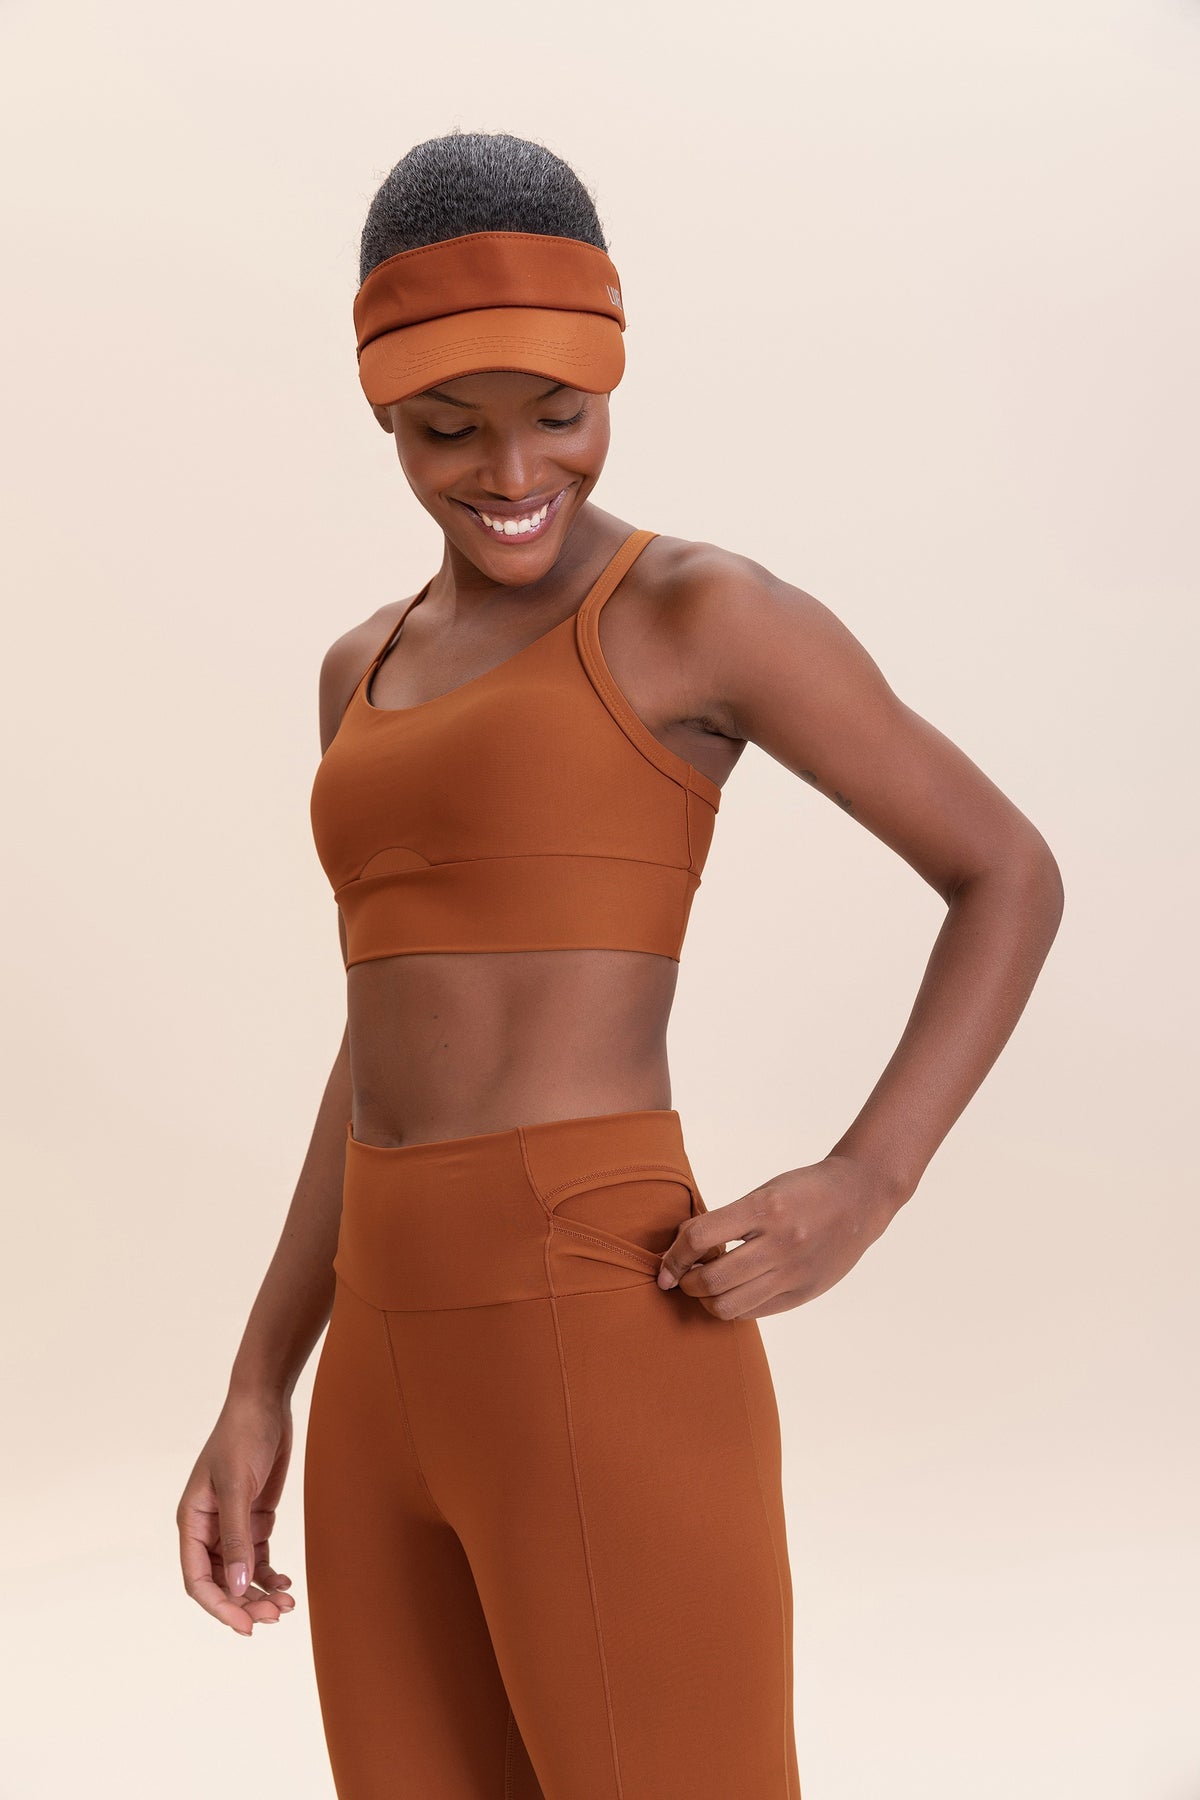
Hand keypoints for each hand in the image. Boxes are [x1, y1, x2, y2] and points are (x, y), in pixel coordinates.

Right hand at [177, 1391, 296, 1636]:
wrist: (265, 1403)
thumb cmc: (241, 1437)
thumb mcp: (237, 1487)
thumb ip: (236, 1538)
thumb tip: (237, 1586)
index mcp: (192, 1522)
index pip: (197, 1580)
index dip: (219, 1606)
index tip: (245, 1625)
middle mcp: (208, 1528)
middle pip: (221, 1582)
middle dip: (246, 1603)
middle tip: (276, 1615)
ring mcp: (232, 1524)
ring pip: (241, 1573)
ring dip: (261, 1593)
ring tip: (286, 1605)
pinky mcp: (254, 1517)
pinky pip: (259, 1557)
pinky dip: (271, 1574)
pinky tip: (286, 1583)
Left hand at [656, 1155, 902, 1319]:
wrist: (860, 1199)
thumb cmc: (805, 1190)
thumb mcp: (764, 1192)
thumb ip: (727, 1219)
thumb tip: (683, 1249)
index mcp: (766, 1209)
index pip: (700, 1237)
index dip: (673, 1255)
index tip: (665, 1264)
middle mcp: (780, 1244)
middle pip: (710, 1280)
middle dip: (685, 1281)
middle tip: (681, 1275)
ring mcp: (793, 1273)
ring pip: (729, 1305)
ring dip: (705, 1299)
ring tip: (704, 1285)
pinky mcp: (803, 1294)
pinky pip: (753, 1312)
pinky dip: (732, 1306)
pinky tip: (731, 1291)